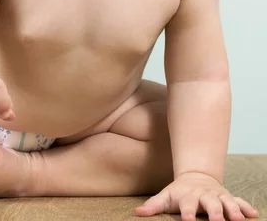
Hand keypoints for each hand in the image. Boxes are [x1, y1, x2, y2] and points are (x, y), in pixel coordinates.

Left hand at [133, 172, 258, 220]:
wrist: (196, 176)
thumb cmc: (179, 192)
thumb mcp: (166, 196)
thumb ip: (153, 206)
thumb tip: (137, 213)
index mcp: (188, 196)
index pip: (187, 206)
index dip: (188, 214)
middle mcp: (204, 196)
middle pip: (210, 204)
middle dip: (215, 213)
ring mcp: (218, 196)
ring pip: (227, 202)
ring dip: (233, 210)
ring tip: (238, 220)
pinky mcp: (228, 197)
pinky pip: (239, 201)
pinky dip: (246, 207)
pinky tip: (254, 214)